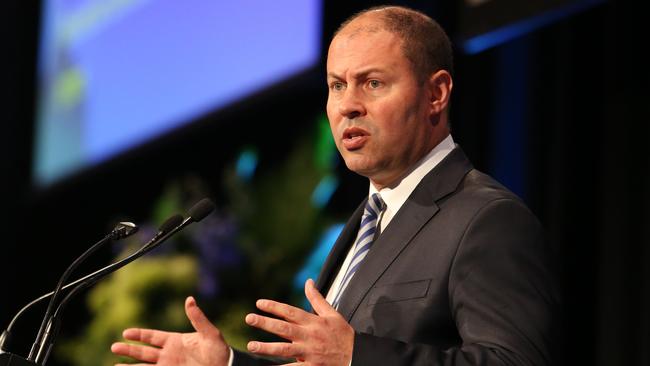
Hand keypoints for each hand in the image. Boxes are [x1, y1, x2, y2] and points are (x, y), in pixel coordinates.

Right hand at [111, 296, 229, 365]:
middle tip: (114, 347)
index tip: (125, 332)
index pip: (152, 337)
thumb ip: (198, 318)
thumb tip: (189, 299)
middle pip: (144, 352)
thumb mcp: (210, 333)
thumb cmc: (219, 350)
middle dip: (129, 350)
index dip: (139, 335)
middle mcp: (169, 354)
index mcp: (175, 341)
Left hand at [245, 279, 353, 365]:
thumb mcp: (332, 313)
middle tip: (249, 318)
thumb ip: (317, 298)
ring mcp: (309, 352)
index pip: (290, 311)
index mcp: (313, 322)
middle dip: (265, 323)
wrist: (355, 356)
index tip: (259, 303)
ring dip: (266, 348)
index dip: (274, 306)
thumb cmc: (342, 334)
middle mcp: (309, 336)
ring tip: (251, 346)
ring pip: (284, 349)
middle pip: (283, 328)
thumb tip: (308, 281)